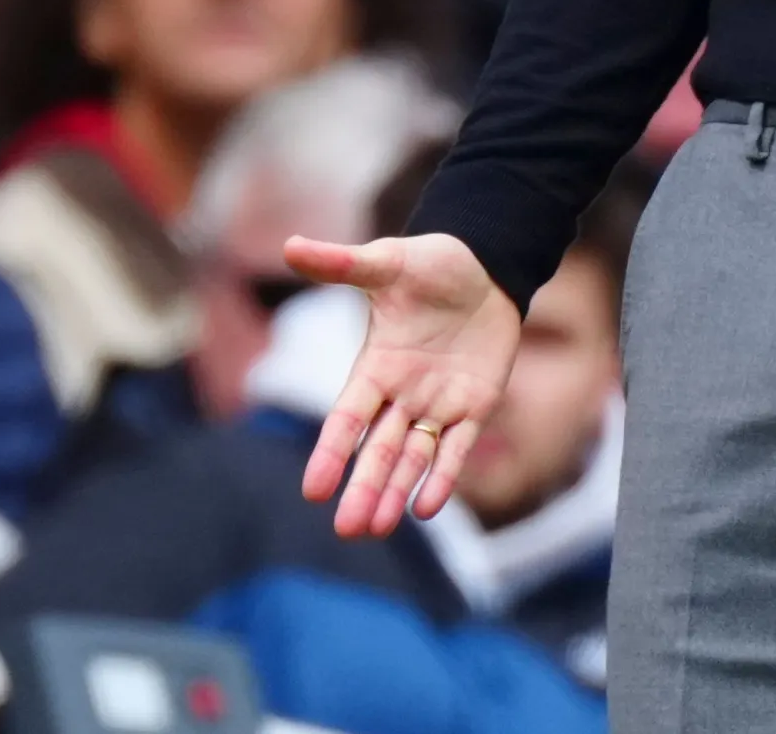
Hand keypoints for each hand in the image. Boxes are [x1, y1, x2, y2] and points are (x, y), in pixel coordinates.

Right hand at [283, 231, 521, 537]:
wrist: (485, 265)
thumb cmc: (431, 263)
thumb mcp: (387, 261)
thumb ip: (342, 263)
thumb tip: (290, 245)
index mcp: (375, 366)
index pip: (347, 418)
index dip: (331, 453)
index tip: (312, 491)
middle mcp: (401, 393)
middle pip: (378, 449)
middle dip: (364, 488)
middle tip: (347, 530)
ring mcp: (438, 402)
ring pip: (412, 457)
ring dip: (395, 491)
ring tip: (377, 528)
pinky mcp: (475, 404)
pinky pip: (457, 447)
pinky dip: (443, 476)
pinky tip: (426, 507)